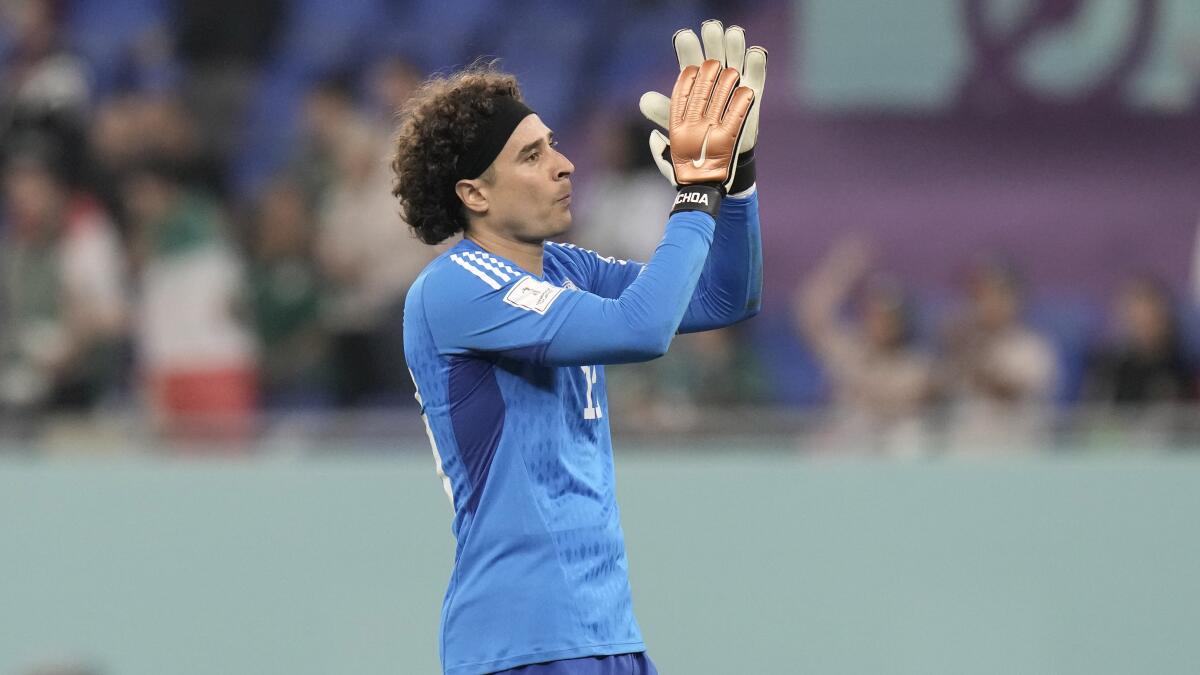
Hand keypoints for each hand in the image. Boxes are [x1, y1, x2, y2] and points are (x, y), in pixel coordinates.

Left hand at [641, 20, 766, 189]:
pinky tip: (754, 52)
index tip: (683, 37)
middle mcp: (714, 82)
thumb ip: (661, 114)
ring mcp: (735, 88)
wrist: (714, 170)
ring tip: (732, 33)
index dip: (687, 48)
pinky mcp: (753, 97)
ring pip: (736, 60)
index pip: (689, 61)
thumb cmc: (690, 149)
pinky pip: (757, 78)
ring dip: (735, 45)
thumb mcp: (672, 133)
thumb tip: (644, 99)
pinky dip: (756, 64)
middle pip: (714, 54)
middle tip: (711, 27)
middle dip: (713, 40)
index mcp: (693, 87)